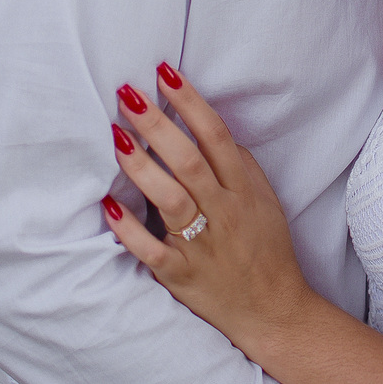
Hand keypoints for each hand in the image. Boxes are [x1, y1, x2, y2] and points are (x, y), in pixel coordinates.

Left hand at [104, 67, 307, 356]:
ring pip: (172, 201)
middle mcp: (225, 213)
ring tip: (115, 137)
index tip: (164, 73)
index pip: (217, 137)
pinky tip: (109, 206)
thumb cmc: (264, 249)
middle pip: (190, 161)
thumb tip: (211, 127)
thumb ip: (239, 165)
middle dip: (158, 125)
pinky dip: (130, 231)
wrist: (273, 310)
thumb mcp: (263, 201)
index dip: (191, 103)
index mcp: (244, 190)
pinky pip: (154, 252)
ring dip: (142, 168)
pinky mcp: (183, 276)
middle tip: (128, 93)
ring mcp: (203, 245)